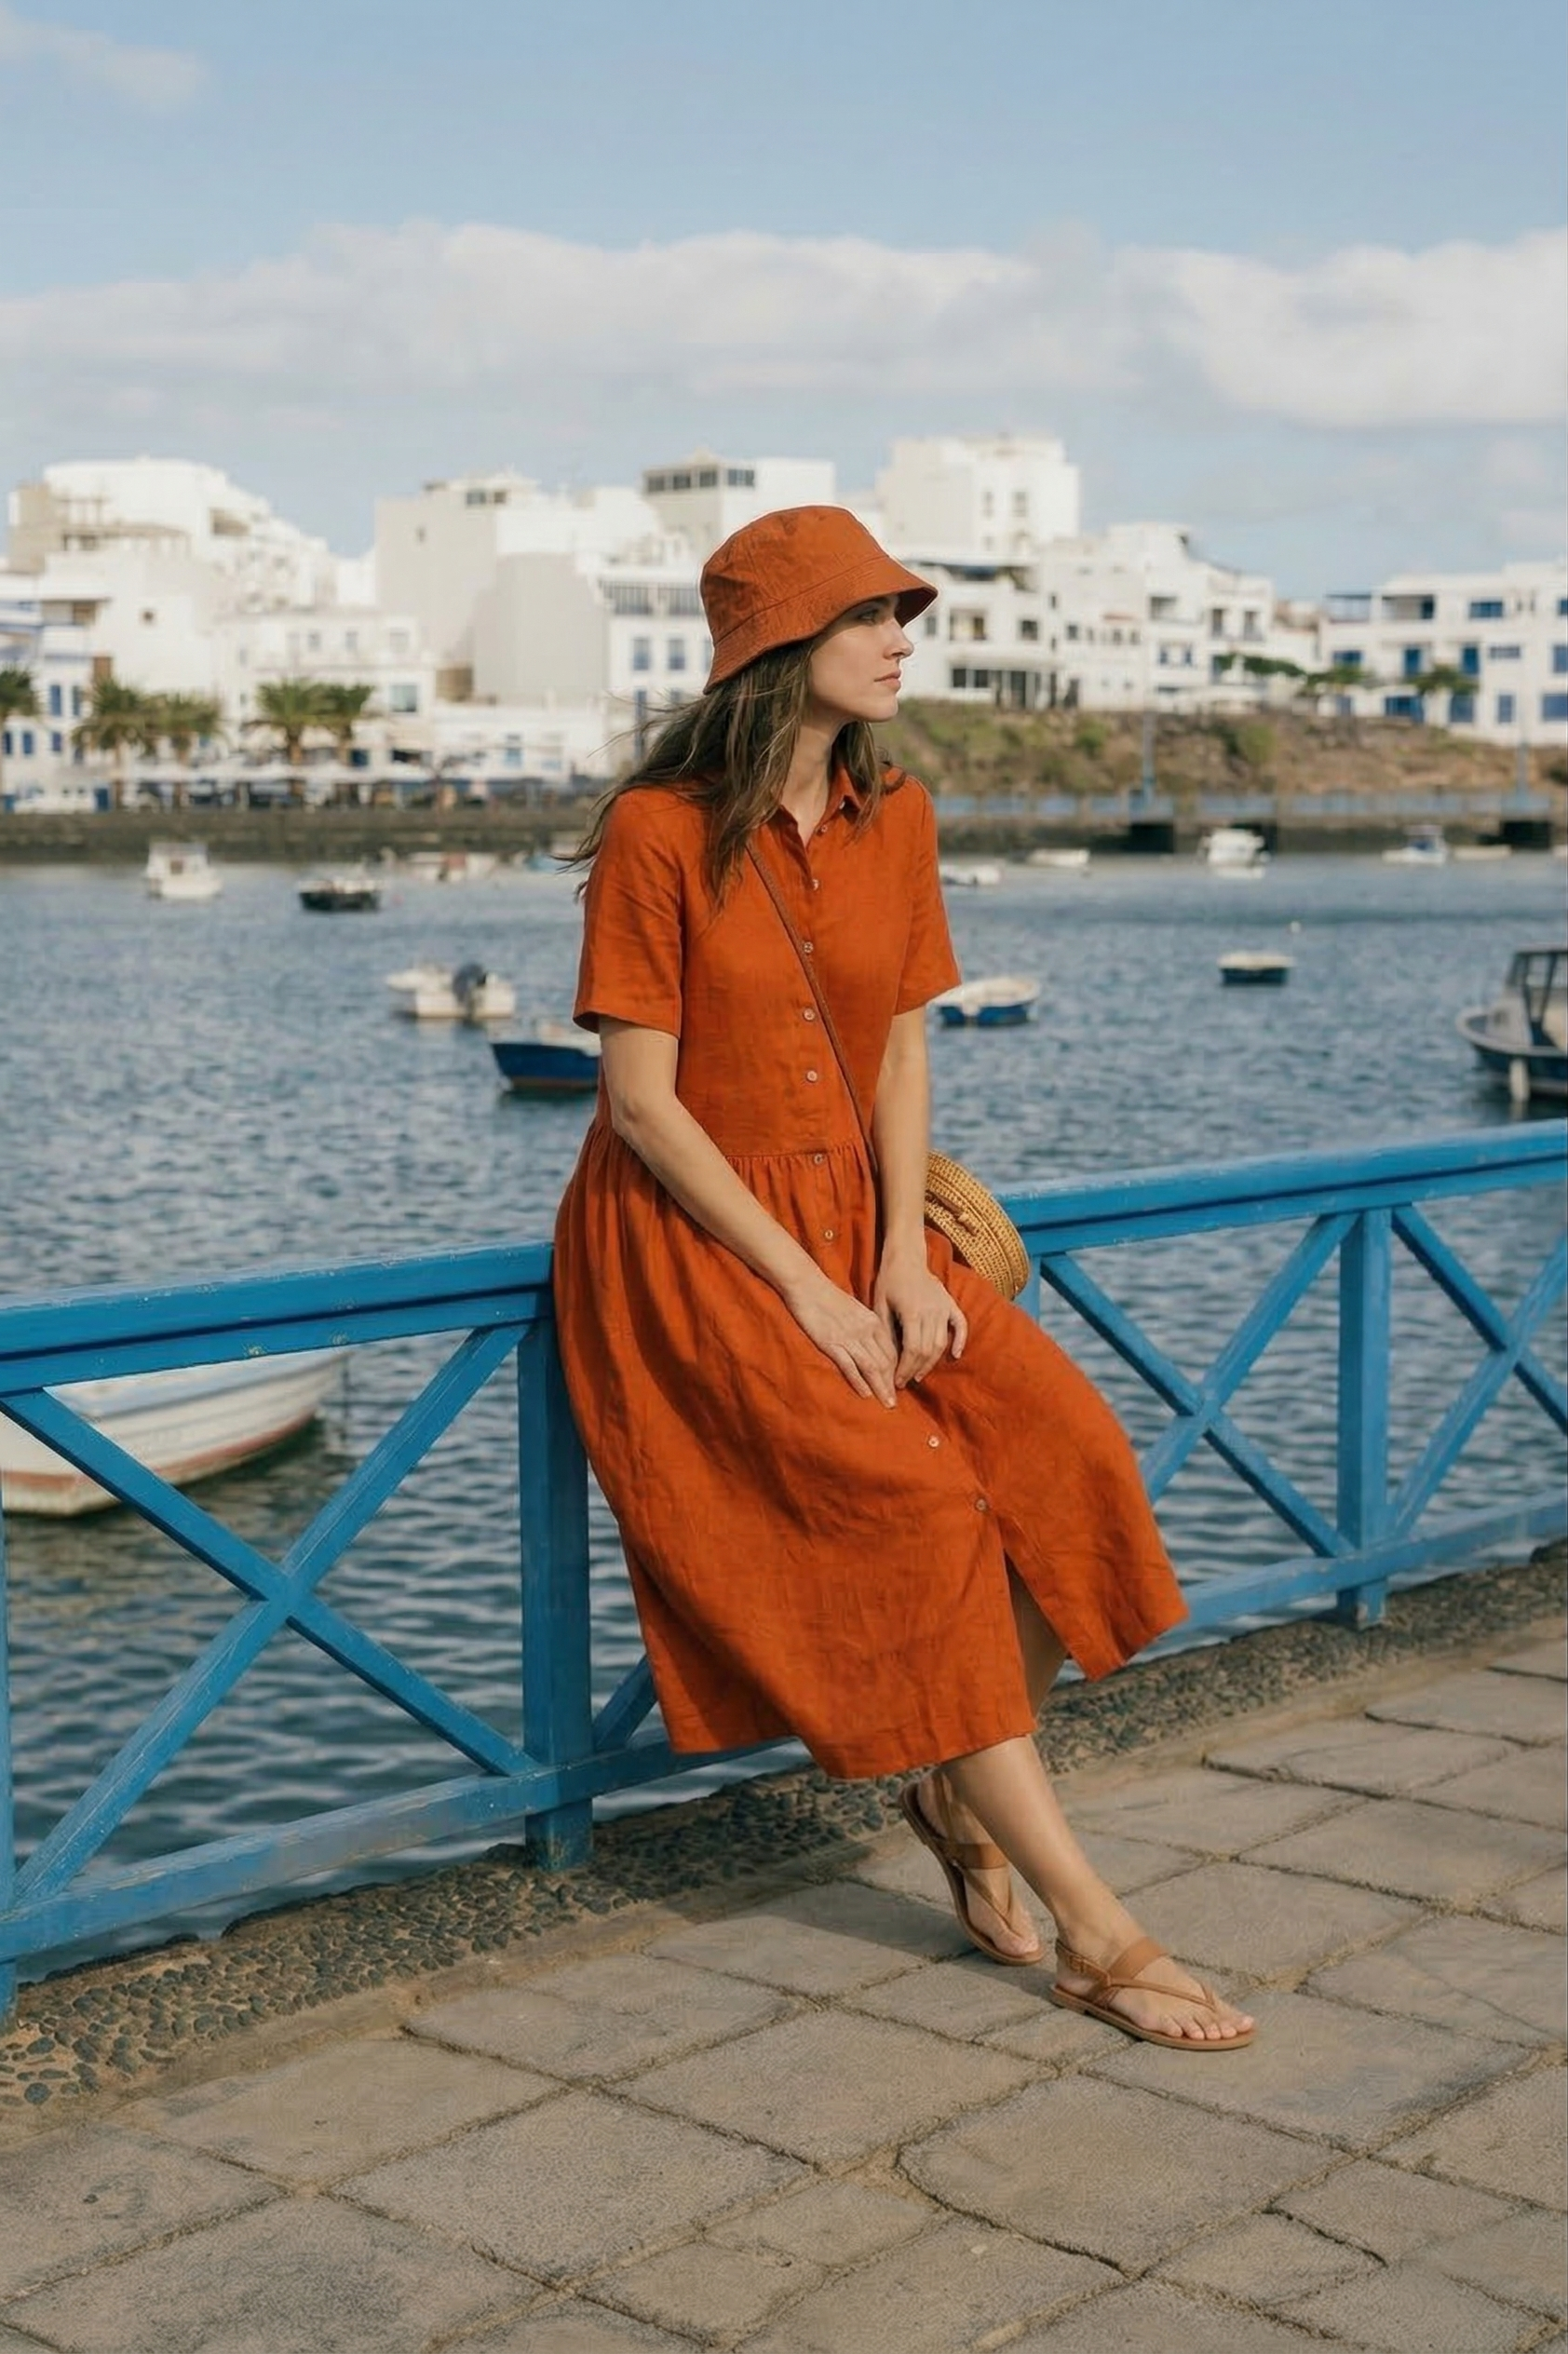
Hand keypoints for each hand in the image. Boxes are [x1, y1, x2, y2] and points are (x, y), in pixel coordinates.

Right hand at [786, 1268, 899, 1406]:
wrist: (807, 1286)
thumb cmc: (829, 1298)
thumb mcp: (855, 1310)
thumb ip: (866, 1327)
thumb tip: (873, 1345)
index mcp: (873, 1322)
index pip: (891, 1352)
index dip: (897, 1371)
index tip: (898, 1386)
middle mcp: (865, 1331)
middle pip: (885, 1363)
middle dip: (891, 1385)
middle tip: (894, 1403)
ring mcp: (849, 1338)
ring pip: (871, 1367)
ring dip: (880, 1387)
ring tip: (886, 1403)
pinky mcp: (832, 1343)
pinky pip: (850, 1366)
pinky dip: (859, 1381)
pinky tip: (865, 1394)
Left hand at [874, 1246, 967, 1386]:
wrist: (906, 1257)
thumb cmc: (888, 1280)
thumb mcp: (879, 1304)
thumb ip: (885, 1330)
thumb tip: (887, 1359)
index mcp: (912, 1312)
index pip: (913, 1349)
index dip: (905, 1368)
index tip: (897, 1380)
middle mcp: (931, 1311)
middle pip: (928, 1350)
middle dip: (916, 1369)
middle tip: (906, 1381)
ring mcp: (943, 1307)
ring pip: (942, 1342)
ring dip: (932, 1362)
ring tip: (920, 1374)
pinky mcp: (950, 1303)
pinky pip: (960, 1324)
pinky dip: (960, 1341)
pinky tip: (955, 1355)